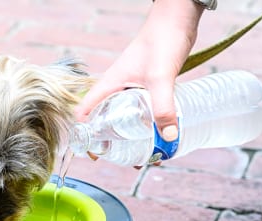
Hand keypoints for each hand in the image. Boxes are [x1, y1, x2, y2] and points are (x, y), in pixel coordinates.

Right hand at [75, 0, 203, 142]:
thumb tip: (168, 136)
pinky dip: (145, 125)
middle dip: (111, 143)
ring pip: (124, 117)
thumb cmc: (162, 40)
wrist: (177, 19)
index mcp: (109, 85)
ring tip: (145, 154)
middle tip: (125, 160)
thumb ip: (163, 106)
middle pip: (104, 120)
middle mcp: (116, 88)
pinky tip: (159, 135)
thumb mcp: (161, 77)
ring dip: (130, 136)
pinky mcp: (147, 86)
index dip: (85, 136)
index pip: (85, 113)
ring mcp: (131, 87)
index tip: (96, 155)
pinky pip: (140, 111)